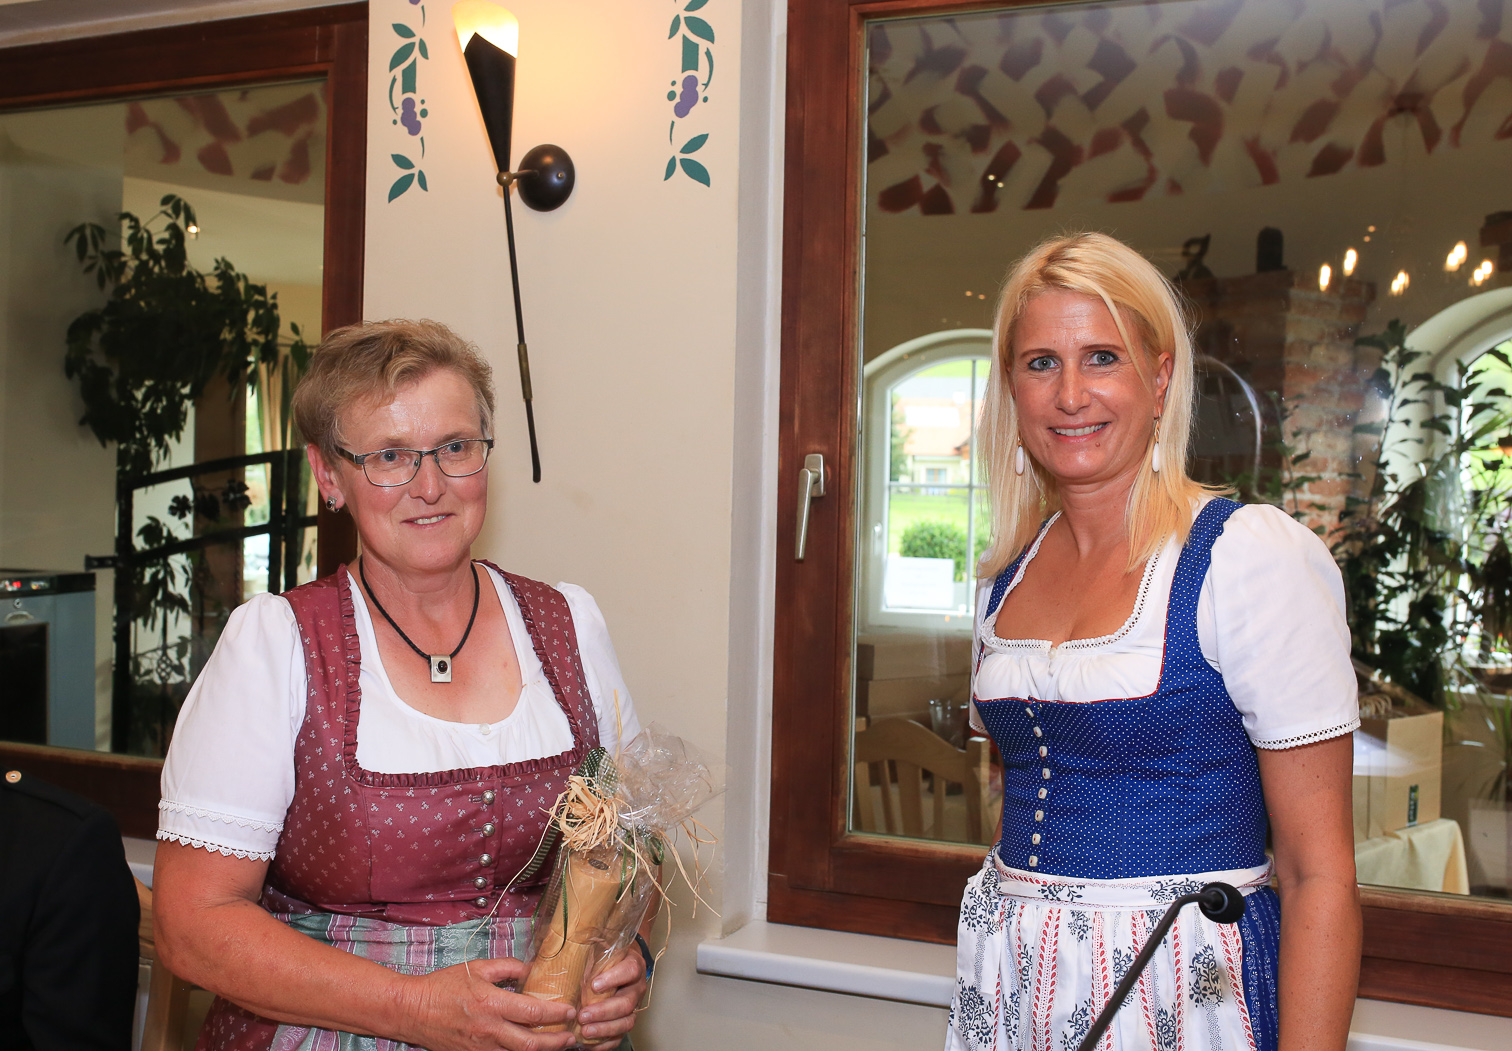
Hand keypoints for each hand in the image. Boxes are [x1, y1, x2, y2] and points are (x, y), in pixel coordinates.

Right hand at [401, 956, 578, 1050]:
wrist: (413, 1010)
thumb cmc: (444, 986)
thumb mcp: (478, 968)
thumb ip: (508, 967)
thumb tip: (532, 970)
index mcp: (492, 1003)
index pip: (533, 1012)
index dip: (556, 1013)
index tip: (570, 1010)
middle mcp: (490, 1030)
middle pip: (531, 1043)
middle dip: (556, 1041)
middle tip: (571, 1036)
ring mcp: (481, 1047)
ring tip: (557, 1045)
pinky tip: (530, 1049)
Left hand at [575, 949, 647, 1048]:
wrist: (620, 964)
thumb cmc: (606, 957)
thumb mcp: (602, 948)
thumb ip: (591, 950)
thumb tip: (564, 949)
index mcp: (633, 965)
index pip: (630, 970)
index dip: (613, 978)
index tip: (594, 985)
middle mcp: (636, 987)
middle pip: (627, 1002)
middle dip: (604, 1011)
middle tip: (583, 1015)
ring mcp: (634, 1006)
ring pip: (626, 1022)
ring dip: (605, 1029)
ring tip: (585, 1031)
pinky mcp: (626, 1021)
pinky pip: (620, 1036)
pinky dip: (606, 1042)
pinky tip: (590, 1043)